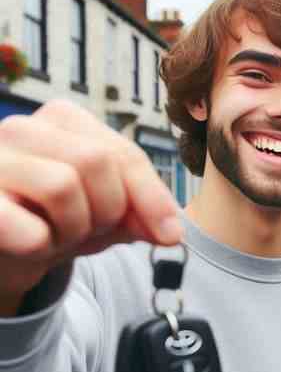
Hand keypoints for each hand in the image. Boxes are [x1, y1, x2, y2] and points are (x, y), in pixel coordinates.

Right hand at [0, 100, 182, 314]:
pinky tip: (33, 244)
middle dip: (107, 211)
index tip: (171, 235)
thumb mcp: (105, 215)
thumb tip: (172, 232)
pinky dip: (41, 244)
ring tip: (56, 235)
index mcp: (62, 121)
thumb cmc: (54, 222)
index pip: (124, 153)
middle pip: (98, 163)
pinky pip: (25, 224)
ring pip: (62, 185)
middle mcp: (23, 129)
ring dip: (73, 229)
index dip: (153, 197)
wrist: (3, 251)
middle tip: (87, 230)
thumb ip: (140, 215)